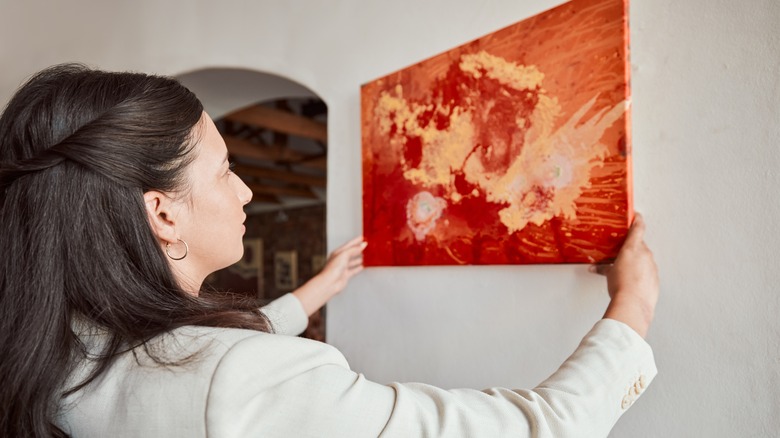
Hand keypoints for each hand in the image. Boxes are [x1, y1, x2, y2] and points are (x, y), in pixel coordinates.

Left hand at [292, 237, 366, 315]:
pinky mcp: (346, 275)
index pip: (349, 244)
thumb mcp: (344, 255)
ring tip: (366, 256)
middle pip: (351, 252)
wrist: (330, 283)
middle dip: (358, 249)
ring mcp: (343, 267)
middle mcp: (340, 259)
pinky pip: (354, 270)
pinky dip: (358, 268)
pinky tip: (363, 266)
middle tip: (366, 246)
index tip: (362, 238)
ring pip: (353, 261)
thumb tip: (362, 245)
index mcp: (338, 252)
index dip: (356, 241)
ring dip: (359, 258)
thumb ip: (354, 249)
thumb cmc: (333, 268)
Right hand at [593, 213, 658, 337]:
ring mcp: (652, 266)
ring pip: (645, 258)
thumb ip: (603, 268)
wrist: (634, 304)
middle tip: (622, 253)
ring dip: (637, 262)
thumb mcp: (609, 274)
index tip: (636, 215)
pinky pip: (649, 271)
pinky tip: (634, 281)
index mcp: (632, 248)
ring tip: (626, 271)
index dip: (637, 219)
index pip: (638, 227)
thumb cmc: (621, 286)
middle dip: (632, 248)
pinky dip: (642, 273)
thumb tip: (595, 268)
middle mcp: (645, 254)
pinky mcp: (656, 278)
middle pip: (640, 245)